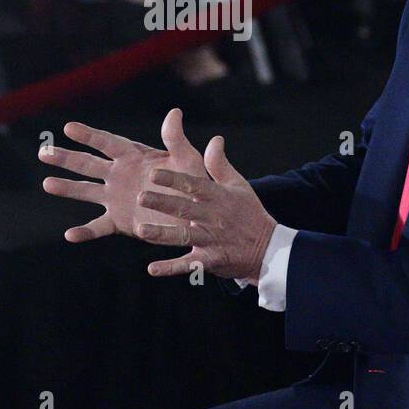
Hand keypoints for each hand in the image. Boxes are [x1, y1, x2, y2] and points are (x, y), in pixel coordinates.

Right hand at [40, 108, 206, 242]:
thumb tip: (175, 112)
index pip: (106, 143)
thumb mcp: (187, 160)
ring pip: (85, 191)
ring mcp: (116, 198)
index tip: (69, 128)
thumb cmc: (193, 184)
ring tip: (47, 184)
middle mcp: (119, 175)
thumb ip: (176, 139)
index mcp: (133, 157)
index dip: (88, 135)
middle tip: (43, 153)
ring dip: (67, 188)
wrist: (196, 216)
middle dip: (66, 158)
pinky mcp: (119, 221)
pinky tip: (70, 235)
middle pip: (87, 164)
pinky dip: (85, 232)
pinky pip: (98, 226)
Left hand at [134, 135, 275, 280]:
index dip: (173, 179)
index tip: (154, 174)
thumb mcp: (239, 185)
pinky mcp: (210, 260)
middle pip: (184, 209)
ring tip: (140, 231)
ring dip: (162, 234)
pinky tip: (152, 269)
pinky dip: (170, 268)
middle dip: (162, 203)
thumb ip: (220, 164)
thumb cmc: (249, 213)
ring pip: (183, 236)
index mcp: (217, 197)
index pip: (193, 185)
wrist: (268, 249)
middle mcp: (212, 217)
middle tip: (140, 197)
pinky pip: (188, 264)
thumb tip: (214, 139)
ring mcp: (210, 240)